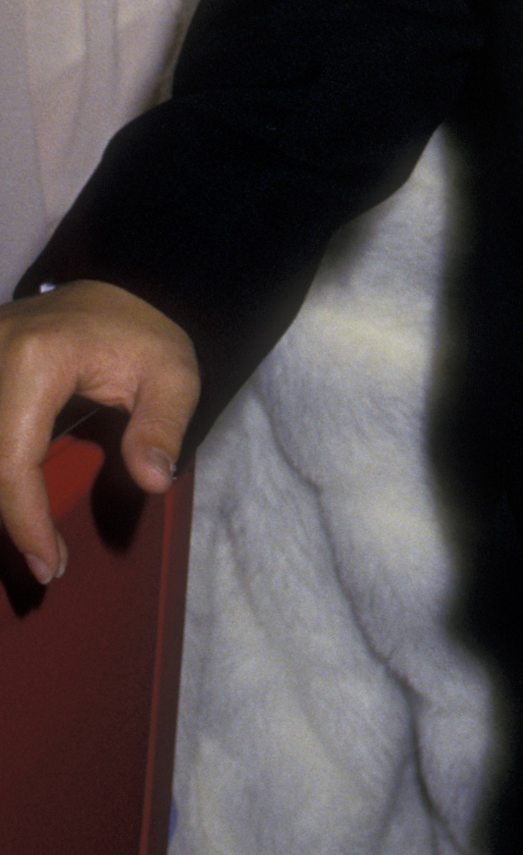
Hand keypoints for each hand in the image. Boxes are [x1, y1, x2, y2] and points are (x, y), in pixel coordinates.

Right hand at [0, 283, 198, 586]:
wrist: (120, 290)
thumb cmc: (145, 334)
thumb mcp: (173, 376)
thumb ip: (162, 427)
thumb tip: (153, 481)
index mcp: (35, 359)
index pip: (12, 461)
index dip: (25, 521)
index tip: (50, 565)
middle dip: (8, 516)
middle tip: (45, 560)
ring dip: (0, 494)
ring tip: (34, 536)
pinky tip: (19, 501)